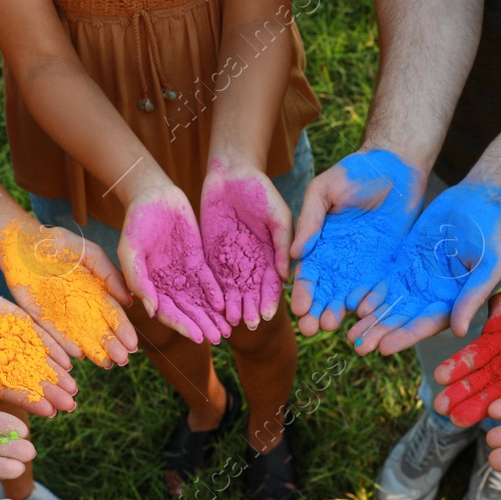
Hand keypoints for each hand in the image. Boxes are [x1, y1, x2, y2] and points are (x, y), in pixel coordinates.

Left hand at [0, 218, 138, 367]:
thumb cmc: (59, 243)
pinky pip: (54, 333)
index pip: (112, 315)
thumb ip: (109, 274)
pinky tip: (77, 354)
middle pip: (99, 330)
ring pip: (80, 336)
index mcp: (96, 292)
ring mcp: (60, 313)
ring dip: (93, 350)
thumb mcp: (89, 254)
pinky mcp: (39, 316)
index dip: (123, 330)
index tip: (133, 345)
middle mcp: (80, 307)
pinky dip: (65, 344)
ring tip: (105, 364)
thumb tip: (129, 301)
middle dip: (111, 345)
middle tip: (122, 361)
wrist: (22, 242)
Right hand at [0, 280, 77, 416]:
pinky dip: (55, 348)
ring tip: (73, 388)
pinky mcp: (22, 323)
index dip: (32, 402)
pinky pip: (42, 336)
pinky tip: (70, 360)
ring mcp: (17, 343)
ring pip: (42, 361)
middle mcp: (9, 363)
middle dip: (52, 393)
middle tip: (70, 404)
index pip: (16, 393)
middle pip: (34, 380)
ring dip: (58, 374)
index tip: (50, 412)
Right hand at [120, 185, 229, 343]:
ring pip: (199, 299)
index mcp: (148, 285)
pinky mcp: (196, 259)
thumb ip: (138, 279)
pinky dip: (216, 293)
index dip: (182, 326)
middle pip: (186, 310)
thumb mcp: (131, 249)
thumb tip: (151, 310)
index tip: (198, 338)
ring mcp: (182, 272)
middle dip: (202, 325)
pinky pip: (208, 280)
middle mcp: (166, 283)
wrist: (153, 194)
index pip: (167, 312)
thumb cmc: (136, 221)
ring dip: (212, 315)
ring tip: (227, 330)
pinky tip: (227, 304)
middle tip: (218, 338)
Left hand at [200, 155, 288, 328]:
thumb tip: (286, 276)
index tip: (268, 315)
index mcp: (273, 255)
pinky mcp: (214, 256)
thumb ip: (283, 244)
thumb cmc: (261, 191)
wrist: (232, 175)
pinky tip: (217, 308)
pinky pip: (215, 280)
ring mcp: (234, 261)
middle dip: (252, 308)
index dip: (270, 299)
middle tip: (251, 325)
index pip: (272, 283)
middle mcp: (254, 263)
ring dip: (235, 307)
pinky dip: (217, 295)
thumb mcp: (278, 216)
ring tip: (234, 322)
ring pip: (235, 291)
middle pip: (253, 292)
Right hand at [289, 148, 423, 334]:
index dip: (303, 292)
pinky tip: (365, 316)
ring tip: (334, 327)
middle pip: (325, 291)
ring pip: (348, 295)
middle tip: (311, 330)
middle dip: (317, 311)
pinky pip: (377, 288)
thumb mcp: (324, 190)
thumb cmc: (355, 172)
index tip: (298, 309)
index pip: (308, 273)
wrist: (396, 165)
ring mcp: (363, 264)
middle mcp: (338, 259)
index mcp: (319, 243)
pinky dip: (371, 303)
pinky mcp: (386, 265)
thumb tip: (293, 253)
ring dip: (340, 312)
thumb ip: (310, 220)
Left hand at [348, 181, 500, 355]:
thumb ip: (472, 296)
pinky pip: (381, 285)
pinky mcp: (401, 267)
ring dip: (371, 321)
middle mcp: (431, 298)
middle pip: (402, 321)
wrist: (473, 203)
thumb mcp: (488, 265)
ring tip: (349, 334)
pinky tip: (352, 305)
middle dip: (381, 334)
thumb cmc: (487, 234)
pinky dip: (368, 296)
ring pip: (389, 306)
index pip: (426, 325)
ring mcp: (415, 283)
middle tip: (358, 348)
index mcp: (452, 303)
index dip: (405, 337)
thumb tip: (459, 331)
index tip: (385, 348)